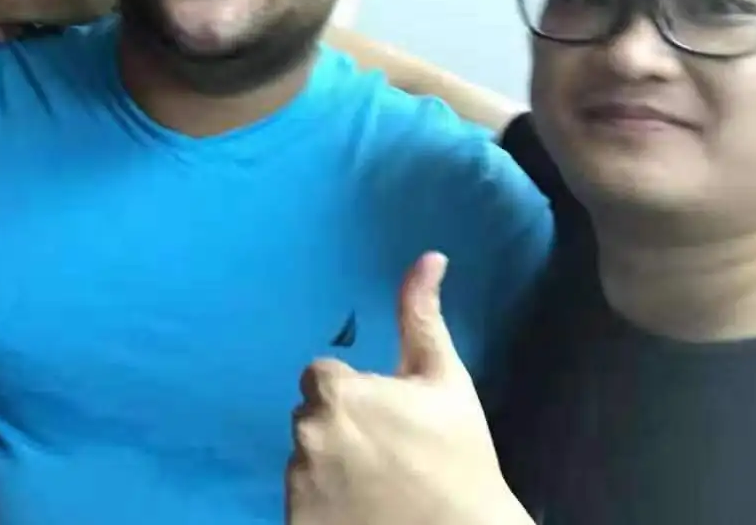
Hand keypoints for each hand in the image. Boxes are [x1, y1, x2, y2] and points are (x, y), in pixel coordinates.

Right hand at [0, 0, 99, 39]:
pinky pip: (14, 5)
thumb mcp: (44, 10)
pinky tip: (30, 29)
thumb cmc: (76, 5)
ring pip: (2, 4)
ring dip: (8, 22)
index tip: (4, 40)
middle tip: (13, 39)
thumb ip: (12, 10)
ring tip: (24, 35)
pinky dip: (18, 19)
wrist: (106, 2)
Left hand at [285, 253, 531, 524]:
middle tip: (387, 455)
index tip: (387, 419)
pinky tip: (359, 509)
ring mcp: (298, 478)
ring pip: (305, 456)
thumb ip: (422, 317)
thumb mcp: (446, 382)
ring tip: (376, 486)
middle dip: (340, 427)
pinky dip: (321, 501)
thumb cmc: (460, 457)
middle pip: (312, 415)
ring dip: (329, 464)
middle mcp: (307, 431)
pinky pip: (299, 497)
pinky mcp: (295, 516)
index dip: (355, 395)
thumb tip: (429, 257)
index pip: (322, 377)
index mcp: (337, 391)